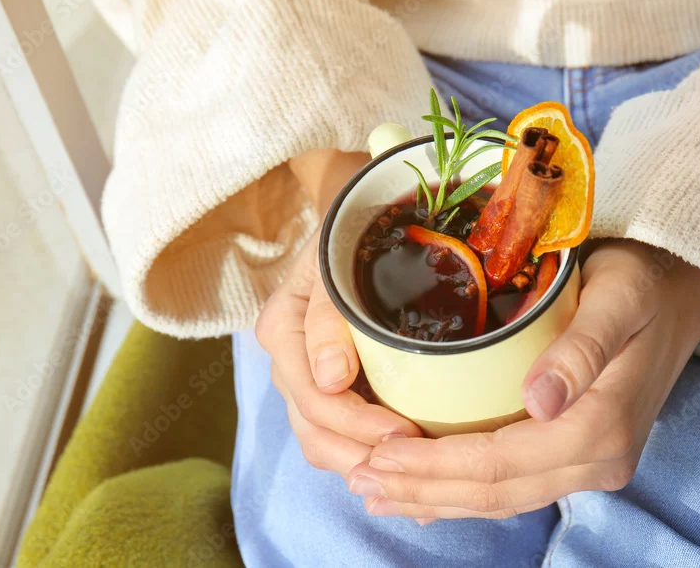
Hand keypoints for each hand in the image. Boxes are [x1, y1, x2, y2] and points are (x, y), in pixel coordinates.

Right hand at [255, 150, 423, 478]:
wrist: (351, 220)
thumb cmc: (346, 236)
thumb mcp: (334, 262)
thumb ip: (328, 318)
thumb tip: (330, 379)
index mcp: (283, 331)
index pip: (314, 399)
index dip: (358, 425)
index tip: (407, 433)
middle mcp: (288, 362)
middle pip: (315, 431)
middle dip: (363, 455)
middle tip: (416, 467)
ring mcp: (306, 377)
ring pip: (323, 441)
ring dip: (364, 464)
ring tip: (413, 480)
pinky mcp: (329, 385)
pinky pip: (338, 433)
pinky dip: (367, 454)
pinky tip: (406, 470)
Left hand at [345, 239, 699, 519]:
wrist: (680, 291)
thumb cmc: (642, 281)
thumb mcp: (618, 296)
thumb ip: (583, 348)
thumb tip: (540, 403)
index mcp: (602, 426)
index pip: (503, 462)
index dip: (437, 466)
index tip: (378, 454)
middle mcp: (601, 460)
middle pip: (497, 491)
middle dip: (425, 489)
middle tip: (361, 478)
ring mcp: (594, 463)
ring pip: (504, 498)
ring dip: (439, 499)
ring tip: (377, 491)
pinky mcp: (583, 455)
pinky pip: (518, 486)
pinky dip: (467, 494)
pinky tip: (428, 494)